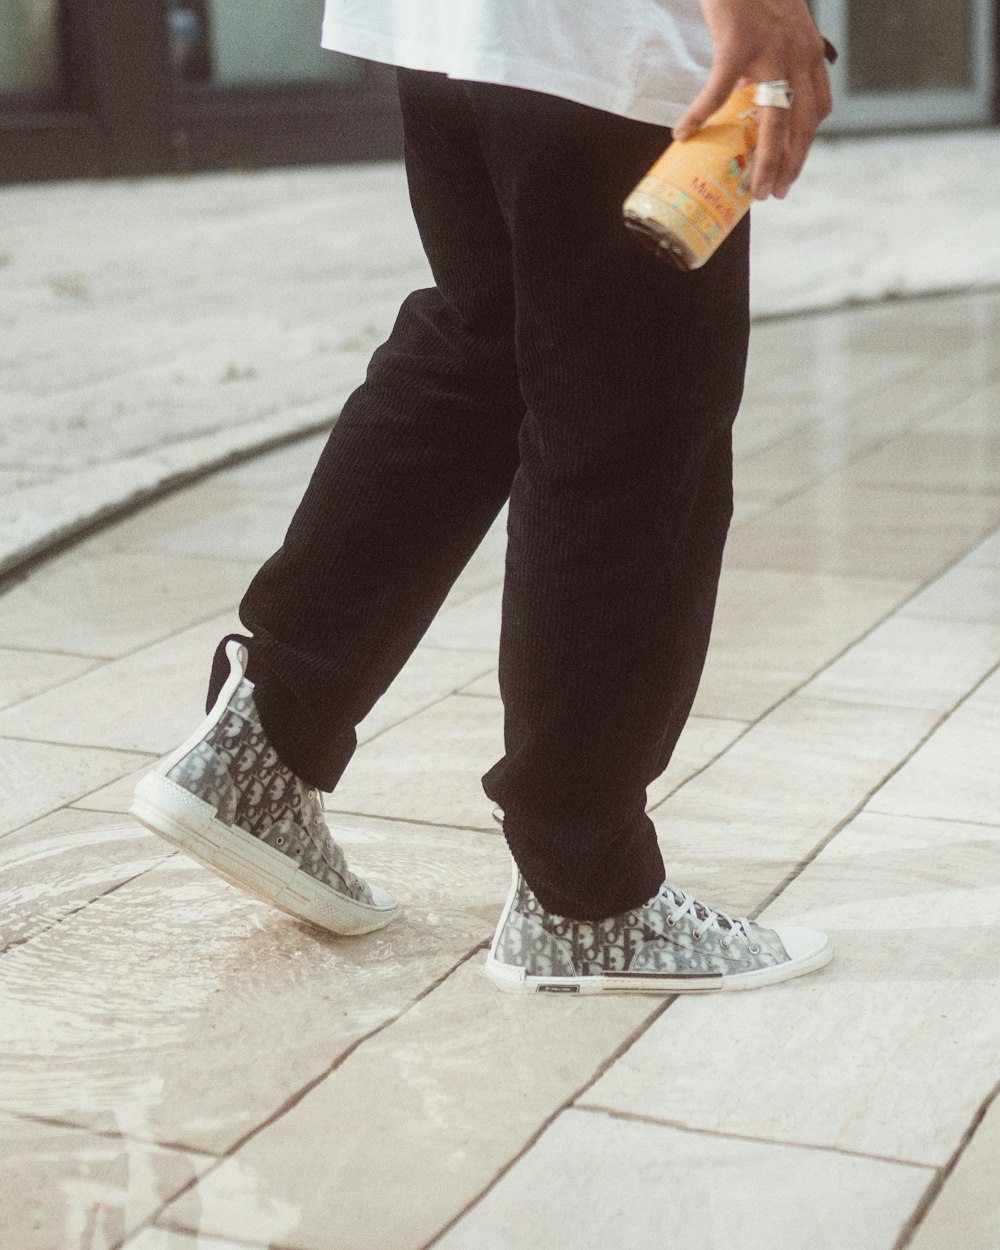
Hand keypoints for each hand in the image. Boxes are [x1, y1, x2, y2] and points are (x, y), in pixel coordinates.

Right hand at [673, 0, 832, 199]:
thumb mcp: (779, 23)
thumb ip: (778, 53)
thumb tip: (755, 87)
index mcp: (808, 51)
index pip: (817, 108)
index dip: (806, 144)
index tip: (792, 168)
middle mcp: (797, 55)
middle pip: (799, 124)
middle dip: (789, 164)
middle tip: (776, 193)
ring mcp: (769, 51)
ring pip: (772, 120)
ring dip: (764, 160)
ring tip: (751, 187)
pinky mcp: (737, 44)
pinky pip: (718, 90)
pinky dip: (700, 115)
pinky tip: (684, 134)